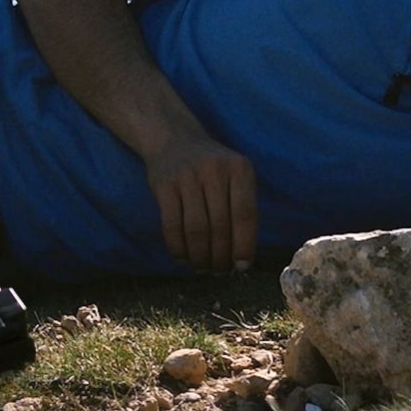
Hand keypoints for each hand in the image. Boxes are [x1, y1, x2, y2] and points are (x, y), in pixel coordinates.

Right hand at [145, 134, 257, 272]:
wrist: (174, 139)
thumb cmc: (212, 168)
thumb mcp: (234, 176)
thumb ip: (241, 209)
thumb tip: (241, 258)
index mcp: (239, 169)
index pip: (246, 214)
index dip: (244, 245)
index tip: (241, 266)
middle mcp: (215, 170)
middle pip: (220, 226)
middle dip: (220, 256)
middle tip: (219, 271)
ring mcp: (187, 176)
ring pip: (196, 229)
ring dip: (200, 256)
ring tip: (202, 268)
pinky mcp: (164, 185)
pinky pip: (172, 225)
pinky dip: (178, 248)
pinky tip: (183, 258)